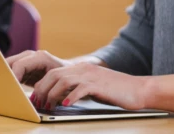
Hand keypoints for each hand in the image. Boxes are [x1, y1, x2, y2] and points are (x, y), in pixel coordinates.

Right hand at [6, 50, 72, 85]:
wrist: (71, 72)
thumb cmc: (67, 77)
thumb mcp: (57, 83)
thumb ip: (43, 87)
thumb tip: (32, 97)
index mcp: (40, 57)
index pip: (20, 65)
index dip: (12, 77)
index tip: (9, 88)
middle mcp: (32, 55)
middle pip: (11, 62)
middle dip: (5, 75)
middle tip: (2, 89)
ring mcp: (27, 59)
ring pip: (9, 65)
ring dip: (5, 76)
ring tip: (2, 89)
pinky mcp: (25, 66)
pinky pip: (13, 70)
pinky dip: (9, 78)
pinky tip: (8, 87)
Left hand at [29, 62, 148, 110]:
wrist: (138, 89)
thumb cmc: (115, 91)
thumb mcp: (92, 87)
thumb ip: (78, 89)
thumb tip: (60, 98)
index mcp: (80, 68)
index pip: (54, 72)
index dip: (42, 84)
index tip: (35, 97)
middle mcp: (83, 69)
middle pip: (54, 74)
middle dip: (42, 89)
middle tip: (37, 103)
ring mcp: (91, 76)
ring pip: (64, 80)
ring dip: (52, 94)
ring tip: (48, 106)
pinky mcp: (99, 85)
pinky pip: (80, 89)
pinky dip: (70, 97)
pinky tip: (64, 105)